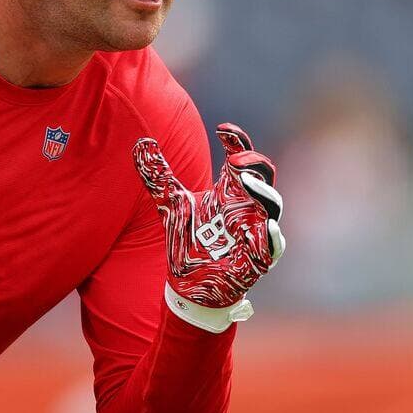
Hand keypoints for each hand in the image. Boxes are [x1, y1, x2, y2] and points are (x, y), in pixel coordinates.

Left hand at [133, 123, 284, 330]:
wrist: (189, 282)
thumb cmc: (188, 238)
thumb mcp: (169, 203)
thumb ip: (157, 175)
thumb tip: (141, 142)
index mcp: (228, 189)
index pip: (240, 158)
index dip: (237, 141)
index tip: (222, 130)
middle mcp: (246, 205)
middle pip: (263, 175)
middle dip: (253, 164)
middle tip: (233, 159)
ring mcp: (254, 230)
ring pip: (272, 205)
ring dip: (262, 192)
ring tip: (244, 182)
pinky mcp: (257, 258)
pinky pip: (272, 245)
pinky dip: (272, 236)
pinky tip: (266, 226)